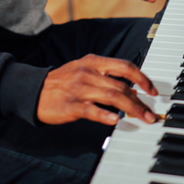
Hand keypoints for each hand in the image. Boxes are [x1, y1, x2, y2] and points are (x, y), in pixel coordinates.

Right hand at [37, 54, 157, 124]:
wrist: (31, 90)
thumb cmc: (60, 83)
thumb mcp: (82, 71)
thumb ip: (105, 78)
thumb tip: (133, 92)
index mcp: (92, 62)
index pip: (125, 66)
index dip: (143, 78)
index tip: (153, 91)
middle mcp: (87, 73)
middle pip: (122, 86)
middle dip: (141, 101)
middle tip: (151, 114)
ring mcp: (78, 89)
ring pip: (112, 97)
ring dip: (132, 109)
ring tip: (143, 119)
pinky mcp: (70, 105)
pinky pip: (92, 110)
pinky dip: (105, 115)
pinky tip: (115, 120)